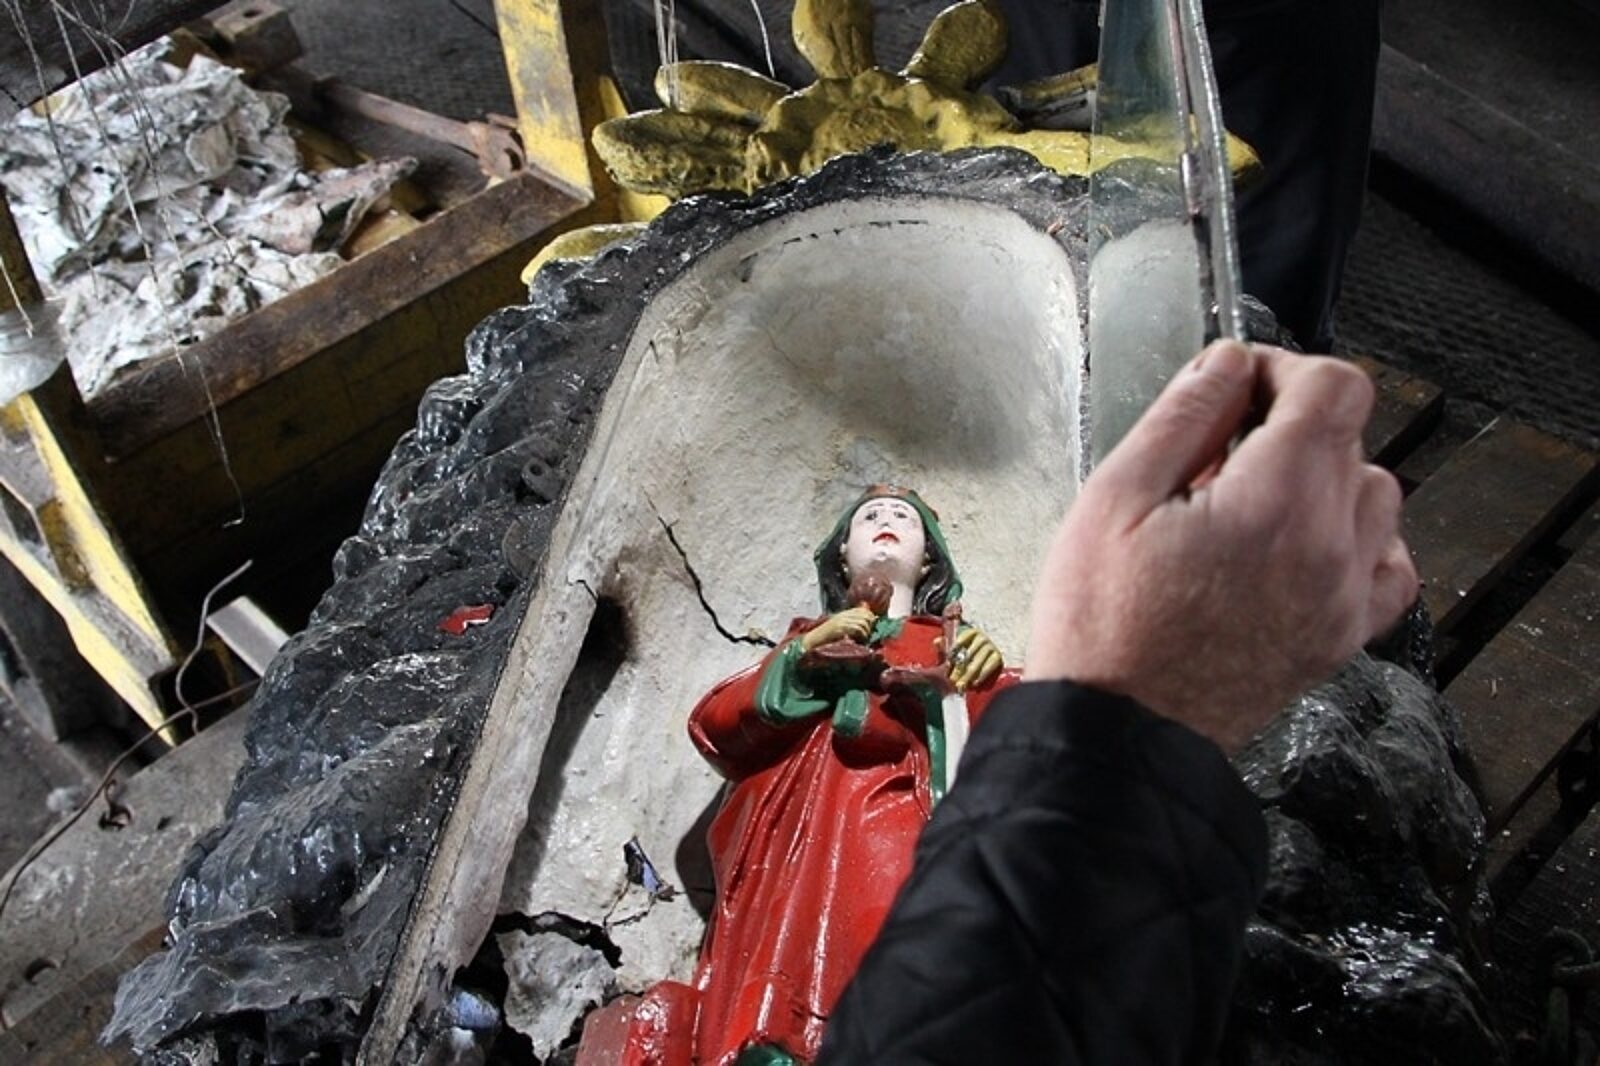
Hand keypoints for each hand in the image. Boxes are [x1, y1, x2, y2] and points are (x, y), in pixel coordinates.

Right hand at [801, 605, 876, 650]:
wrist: (813, 640)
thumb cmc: (826, 637)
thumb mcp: (839, 627)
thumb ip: (850, 624)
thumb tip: (866, 625)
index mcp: (843, 614)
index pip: (862, 609)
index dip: (870, 616)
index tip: (872, 626)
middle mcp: (843, 615)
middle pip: (864, 615)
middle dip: (870, 624)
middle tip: (869, 633)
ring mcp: (841, 621)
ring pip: (862, 622)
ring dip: (866, 631)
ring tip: (864, 638)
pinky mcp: (840, 628)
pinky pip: (856, 628)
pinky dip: (861, 634)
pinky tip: (860, 640)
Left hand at [947, 627, 1002, 691]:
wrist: (984, 654)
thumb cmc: (965, 651)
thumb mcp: (954, 646)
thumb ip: (944, 644)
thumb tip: (937, 642)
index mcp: (971, 632)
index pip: (961, 639)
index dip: (954, 650)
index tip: (948, 661)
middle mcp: (983, 638)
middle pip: (969, 655)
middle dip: (960, 669)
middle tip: (953, 681)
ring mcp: (992, 648)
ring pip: (979, 664)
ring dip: (970, 676)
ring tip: (962, 686)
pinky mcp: (998, 658)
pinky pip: (990, 669)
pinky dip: (981, 677)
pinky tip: (974, 685)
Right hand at [1025, 342, 1417, 751]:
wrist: (1119, 734)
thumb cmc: (1103, 628)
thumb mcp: (1114, 499)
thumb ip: (1183, 417)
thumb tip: (1227, 365)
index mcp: (1277, 501)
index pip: (1334, 388)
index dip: (1283, 369)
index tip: (1238, 385)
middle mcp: (1330, 546)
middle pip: (1352, 436)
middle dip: (1289, 422)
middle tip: (1218, 451)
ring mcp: (1343, 597)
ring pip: (1375, 495)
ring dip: (1324, 476)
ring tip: (1251, 499)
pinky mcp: (1340, 637)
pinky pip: (1388, 566)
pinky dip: (1358, 540)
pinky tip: (1302, 544)